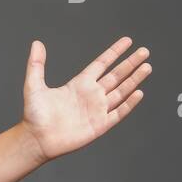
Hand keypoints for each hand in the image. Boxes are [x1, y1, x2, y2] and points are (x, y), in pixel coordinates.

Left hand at [21, 37, 150, 163]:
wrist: (36, 139)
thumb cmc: (34, 115)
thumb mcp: (34, 86)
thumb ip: (36, 64)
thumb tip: (36, 43)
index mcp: (78, 84)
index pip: (101, 64)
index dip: (114, 52)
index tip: (127, 41)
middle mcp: (91, 95)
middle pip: (116, 75)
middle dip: (131, 63)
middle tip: (144, 51)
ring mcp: (97, 110)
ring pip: (121, 91)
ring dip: (134, 79)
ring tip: (147, 67)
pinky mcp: (100, 125)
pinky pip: (119, 112)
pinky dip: (129, 103)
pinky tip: (139, 92)